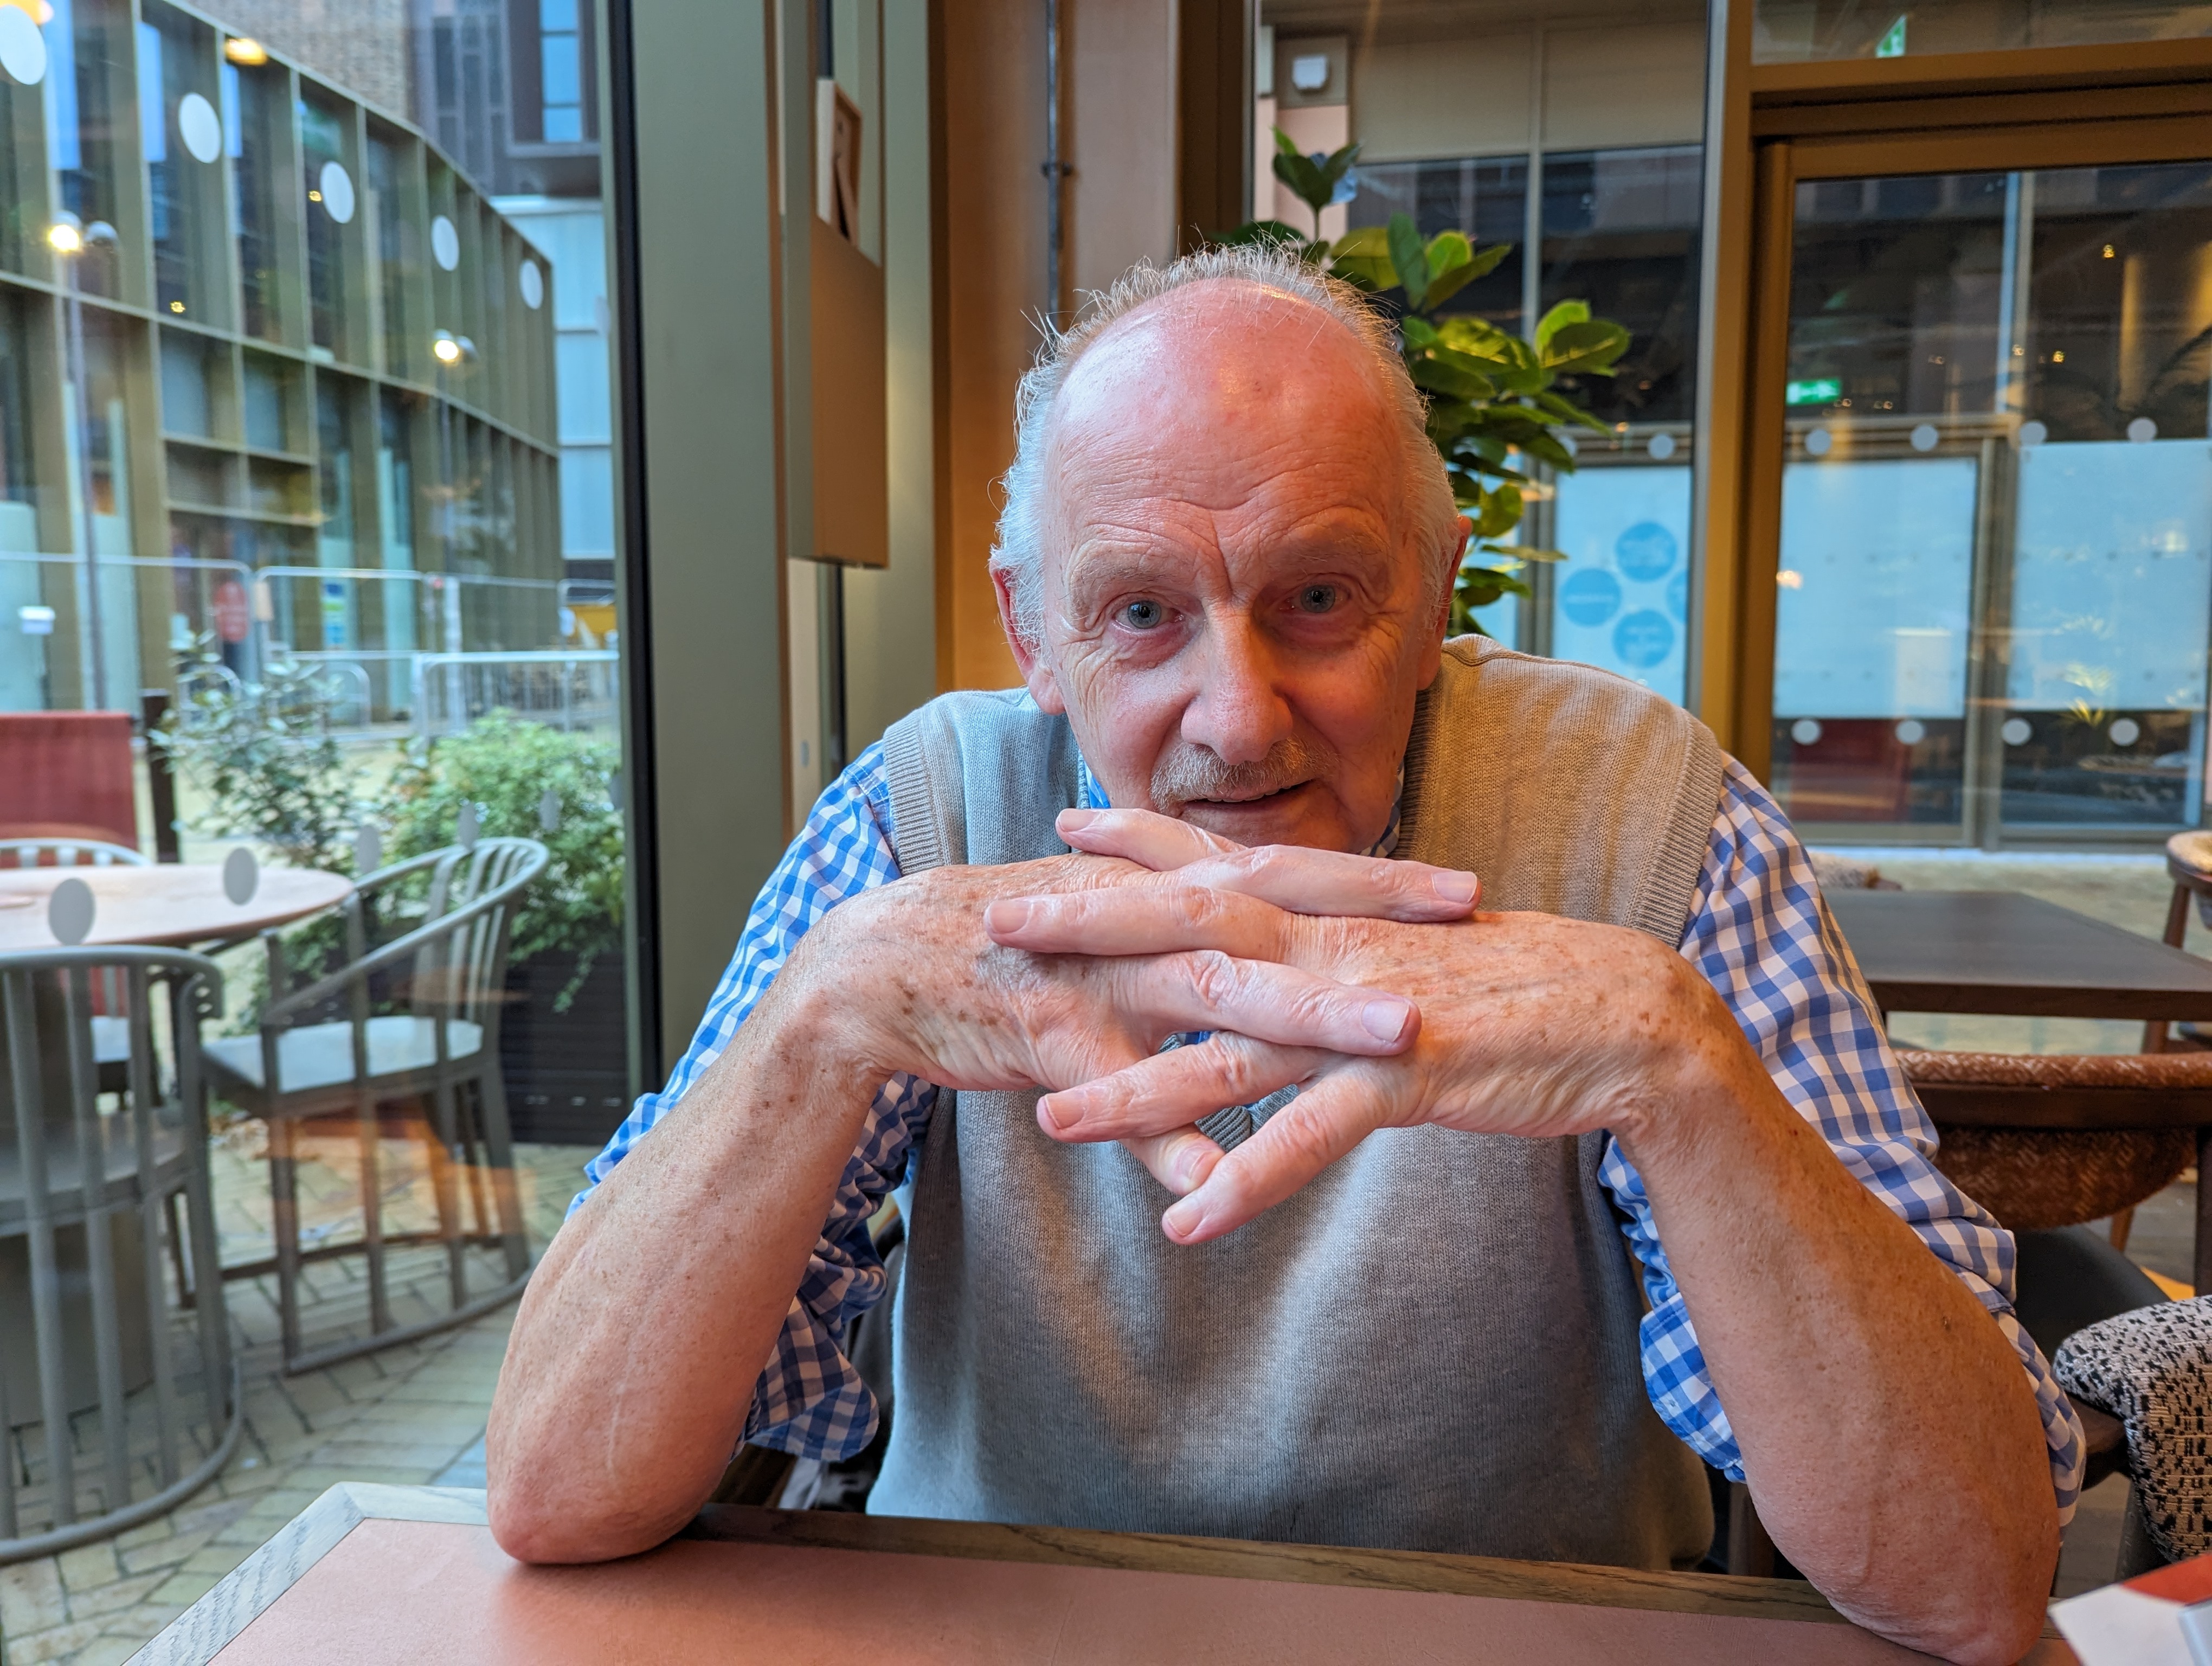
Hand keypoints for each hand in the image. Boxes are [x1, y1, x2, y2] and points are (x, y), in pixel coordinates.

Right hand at [799, 839, 1477, 1105]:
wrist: (887, 964)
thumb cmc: (1017, 949)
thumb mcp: (1117, 932)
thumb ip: (1195, 942)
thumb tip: (1276, 956)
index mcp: (1168, 894)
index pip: (1291, 874)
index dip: (1379, 880)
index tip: (1471, 889)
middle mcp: (1147, 921)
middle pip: (1278, 914)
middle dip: (1375, 923)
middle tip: (1469, 933)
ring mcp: (1102, 976)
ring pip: (1217, 994)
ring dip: (1311, 1015)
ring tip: (1399, 1041)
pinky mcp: (1049, 1038)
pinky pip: (1116, 1095)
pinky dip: (1164, 1139)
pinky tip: (1217, 1190)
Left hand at [986, 810, 1743, 1243]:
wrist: (1628, 1016)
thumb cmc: (1515, 988)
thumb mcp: (1410, 951)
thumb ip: (1341, 949)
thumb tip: (1290, 948)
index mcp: (1337, 915)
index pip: (1220, 866)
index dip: (1139, 845)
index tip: (1063, 826)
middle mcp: (1336, 948)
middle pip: (1192, 933)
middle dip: (1092, 929)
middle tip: (1001, 926)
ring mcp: (1365, 1011)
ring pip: (1228, 1048)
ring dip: (1135, 1089)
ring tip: (1050, 1121)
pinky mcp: (1406, 1075)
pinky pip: (1311, 1135)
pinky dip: (1248, 1180)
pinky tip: (1186, 1223)